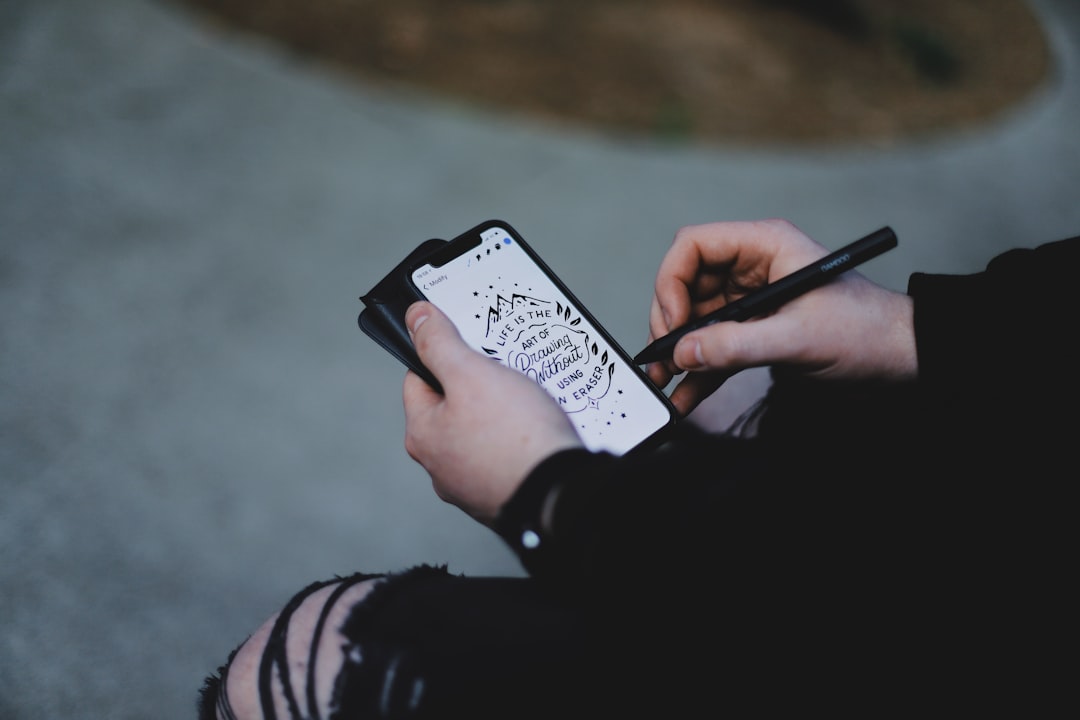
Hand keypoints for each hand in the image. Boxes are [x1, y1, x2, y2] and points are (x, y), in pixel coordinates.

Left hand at [402, 302, 583, 525]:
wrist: (560, 493)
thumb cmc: (515, 436)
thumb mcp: (471, 373)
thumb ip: (439, 343)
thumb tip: (415, 318)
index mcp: (423, 436)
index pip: (418, 379)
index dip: (444, 357)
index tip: (472, 350)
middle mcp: (440, 467)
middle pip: (452, 408)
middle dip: (479, 387)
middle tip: (507, 376)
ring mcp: (471, 486)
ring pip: (481, 433)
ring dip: (502, 416)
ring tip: (528, 405)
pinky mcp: (503, 496)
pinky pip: (505, 457)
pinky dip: (519, 442)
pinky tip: (538, 433)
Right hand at [645, 219, 916, 415]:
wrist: (902, 361)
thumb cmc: (867, 332)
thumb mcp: (800, 337)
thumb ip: (739, 345)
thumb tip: (684, 353)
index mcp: (764, 247)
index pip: (695, 245)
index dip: (673, 280)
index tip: (675, 323)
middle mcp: (752, 270)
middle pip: (686, 285)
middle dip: (670, 323)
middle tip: (665, 359)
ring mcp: (751, 304)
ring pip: (695, 322)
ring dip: (677, 353)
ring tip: (663, 383)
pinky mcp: (755, 335)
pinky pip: (714, 350)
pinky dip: (697, 373)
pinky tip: (684, 398)